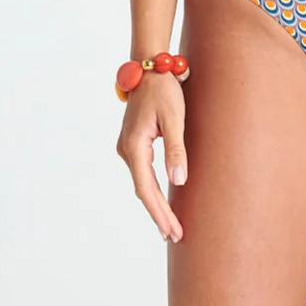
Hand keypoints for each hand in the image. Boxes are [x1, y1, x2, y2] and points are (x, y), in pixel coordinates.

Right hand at [115, 71, 187, 242]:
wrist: (149, 69)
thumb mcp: (175, 118)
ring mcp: (128, 148)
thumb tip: (178, 181)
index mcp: (134, 146)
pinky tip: (162, 201)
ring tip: (170, 226)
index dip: (159, 212)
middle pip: (143, 190)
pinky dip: (153, 190)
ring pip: (143, 183)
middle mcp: (127, 150)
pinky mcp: (134, 144)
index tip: (171, 230)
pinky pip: (143, 174)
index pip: (147, 188)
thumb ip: (176, 150)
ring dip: (156, 204)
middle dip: (159, 214)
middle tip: (175, 236)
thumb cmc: (164, 90)